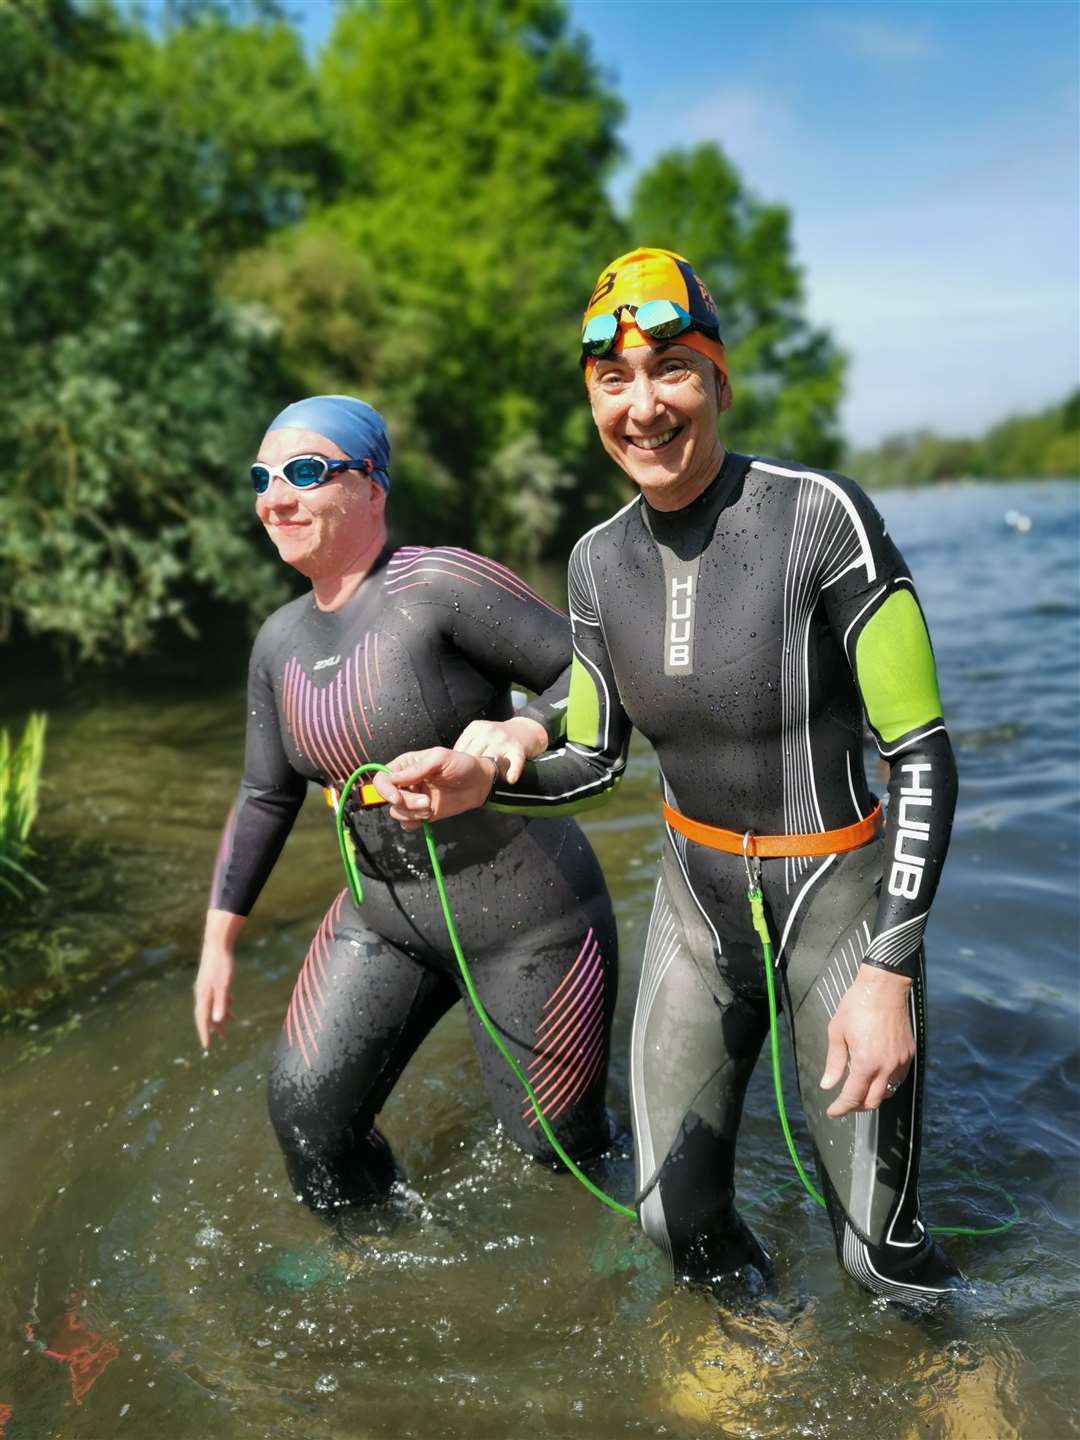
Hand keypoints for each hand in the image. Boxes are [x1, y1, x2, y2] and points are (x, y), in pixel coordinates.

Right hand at [193, 910, 243, 1049]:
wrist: (217, 944)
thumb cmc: (222, 965)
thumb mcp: (224, 985)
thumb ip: (220, 1003)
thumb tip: (216, 1021)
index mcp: (204, 996)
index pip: (203, 1020)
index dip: (205, 1034)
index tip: (207, 1046)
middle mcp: (202, 993)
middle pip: (207, 1015)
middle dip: (215, 1027)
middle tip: (224, 1038)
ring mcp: (206, 986)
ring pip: (212, 1005)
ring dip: (221, 1014)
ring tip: (231, 1023)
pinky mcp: (211, 980)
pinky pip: (215, 996)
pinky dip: (222, 1002)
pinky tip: (231, 1001)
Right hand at [373, 747, 496, 830]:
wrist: (479, 784)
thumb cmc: (461, 765)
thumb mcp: (440, 758)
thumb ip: (418, 768)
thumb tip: (394, 778)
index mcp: (406, 766)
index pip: (382, 778)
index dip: (385, 790)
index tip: (397, 797)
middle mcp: (406, 783)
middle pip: (388, 798)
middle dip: (406, 803)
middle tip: (426, 802)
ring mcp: (413, 799)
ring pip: (397, 813)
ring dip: (412, 813)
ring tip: (430, 807)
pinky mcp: (421, 814)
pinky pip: (407, 824)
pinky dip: (415, 822)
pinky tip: (429, 815)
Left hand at [452, 716, 547, 783]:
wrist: (525, 730)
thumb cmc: (496, 740)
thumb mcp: (479, 736)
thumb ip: (466, 748)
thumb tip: (446, 768)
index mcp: (475, 728)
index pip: (460, 750)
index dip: (458, 765)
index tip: (458, 776)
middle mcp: (488, 731)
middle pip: (474, 757)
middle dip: (472, 772)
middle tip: (471, 783)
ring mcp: (503, 739)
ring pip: (491, 762)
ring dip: (488, 774)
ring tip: (485, 784)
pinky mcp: (517, 748)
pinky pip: (515, 761)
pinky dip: (513, 770)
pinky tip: (511, 779)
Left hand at [820, 966, 913, 1116]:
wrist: (884, 987)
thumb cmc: (857, 1006)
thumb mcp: (837, 1032)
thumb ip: (834, 1062)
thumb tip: (827, 1085)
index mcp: (866, 1063)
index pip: (853, 1097)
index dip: (841, 1108)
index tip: (833, 1112)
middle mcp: (886, 1066)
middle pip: (873, 1102)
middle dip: (856, 1107)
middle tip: (844, 1103)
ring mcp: (901, 1061)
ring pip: (888, 1091)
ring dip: (873, 1096)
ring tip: (859, 1090)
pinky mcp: (909, 1054)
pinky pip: (899, 1078)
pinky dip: (886, 1083)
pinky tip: (876, 1076)